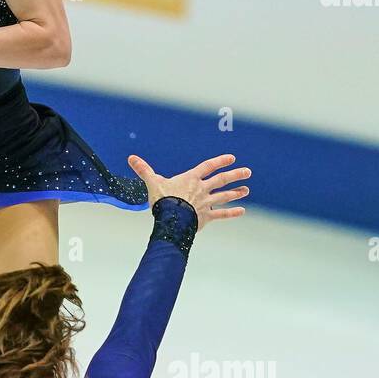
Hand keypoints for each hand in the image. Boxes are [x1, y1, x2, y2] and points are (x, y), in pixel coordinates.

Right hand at [126, 153, 250, 230]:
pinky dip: (232, 213)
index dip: (219, 161)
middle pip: (222, 180)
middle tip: (247, 171)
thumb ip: (144, 170)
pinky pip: (221, 214)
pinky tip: (242, 211)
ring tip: (246, 190)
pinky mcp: (206, 217)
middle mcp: (201, 189)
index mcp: (190, 179)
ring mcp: (206, 203)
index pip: (208, 167)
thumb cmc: (162, 200)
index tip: (232, 158)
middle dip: (235, 175)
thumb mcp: (152, 182)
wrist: (171, 219)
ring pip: (224, 196)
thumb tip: (131, 158)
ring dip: (236, 192)